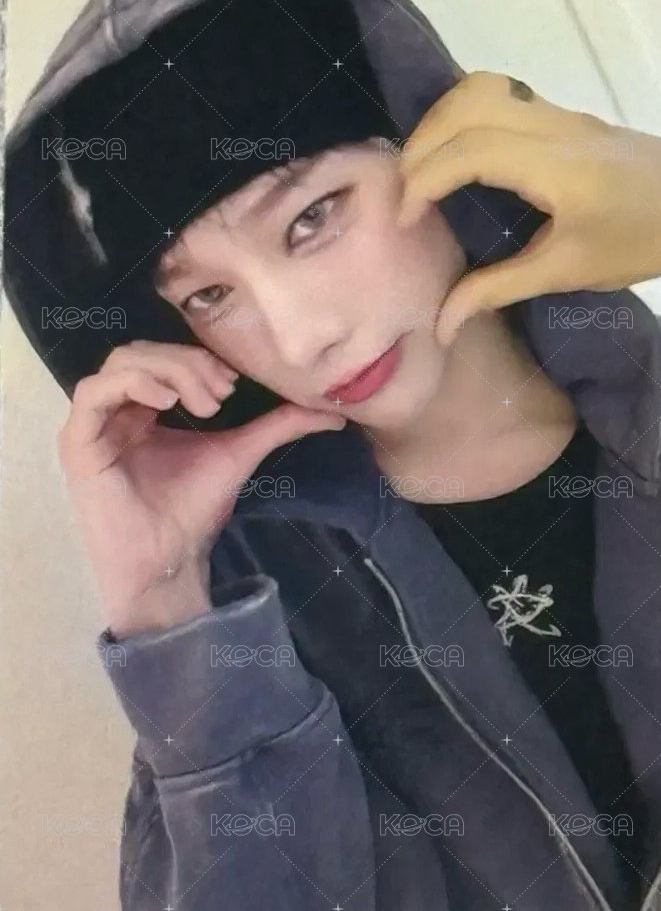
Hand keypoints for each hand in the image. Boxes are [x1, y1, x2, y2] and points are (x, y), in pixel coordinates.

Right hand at [58, 340, 344, 635]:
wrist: (170, 559)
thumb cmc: (194, 509)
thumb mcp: (239, 452)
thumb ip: (278, 426)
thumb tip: (333, 413)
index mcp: (145, 407)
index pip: (163, 355)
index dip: (199, 358)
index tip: (233, 383)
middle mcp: (116, 409)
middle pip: (143, 351)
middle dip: (188, 362)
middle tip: (221, 393)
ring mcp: (93, 424)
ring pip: (122, 362)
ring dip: (168, 370)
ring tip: (203, 403)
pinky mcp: (77, 442)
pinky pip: (93, 392)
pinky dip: (133, 384)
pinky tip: (167, 402)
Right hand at [397, 71, 660, 344]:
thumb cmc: (638, 241)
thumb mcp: (568, 271)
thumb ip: (498, 289)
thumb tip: (442, 325)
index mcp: (556, 167)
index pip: (470, 150)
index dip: (424, 180)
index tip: (404, 220)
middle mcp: (552, 126)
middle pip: (466, 106)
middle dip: (420, 146)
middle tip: (404, 195)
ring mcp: (557, 112)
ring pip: (480, 88)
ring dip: (437, 122)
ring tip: (422, 168)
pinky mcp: (560, 113)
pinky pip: (497, 94)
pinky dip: (459, 116)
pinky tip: (454, 152)